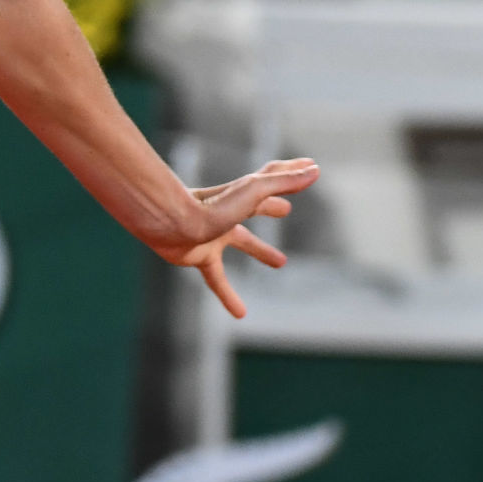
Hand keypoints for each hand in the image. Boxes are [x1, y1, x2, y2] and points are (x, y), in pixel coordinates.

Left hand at [153, 158, 319, 318]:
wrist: (167, 224)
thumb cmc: (210, 205)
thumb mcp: (253, 192)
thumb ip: (282, 182)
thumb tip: (315, 169)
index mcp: (242, 193)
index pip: (271, 178)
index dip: (291, 173)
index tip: (310, 167)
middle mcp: (227, 210)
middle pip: (254, 206)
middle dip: (270, 206)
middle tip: (286, 209)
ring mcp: (213, 233)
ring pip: (240, 241)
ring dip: (260, 250)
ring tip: (281, 263)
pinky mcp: (199, 255)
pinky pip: (217, 279)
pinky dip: (228, 295)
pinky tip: (240, 313)